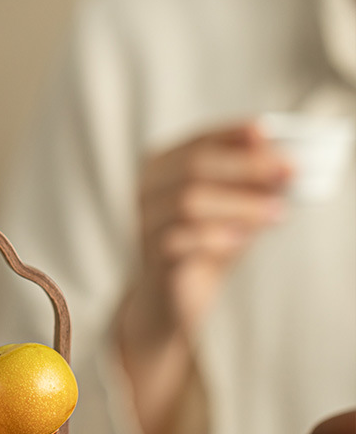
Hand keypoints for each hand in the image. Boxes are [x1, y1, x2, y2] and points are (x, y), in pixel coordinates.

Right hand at [115, 122, 292, 433]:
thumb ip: (251, 187)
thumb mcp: (231, 209)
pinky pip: (179, 240)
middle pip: (194, 166)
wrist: (170, 300)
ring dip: (239, 204)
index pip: (199, 141)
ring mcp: (145, 224)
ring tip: (275, 213)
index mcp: (162, 169)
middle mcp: (146, 191)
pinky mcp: (152, 257)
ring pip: (188, 201)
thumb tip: (285, 165)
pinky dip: (215, 236)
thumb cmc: (203, 246)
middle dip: (247, 166)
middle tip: (289, 172)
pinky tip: (241, 240)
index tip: (271, 134)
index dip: (234, 135)